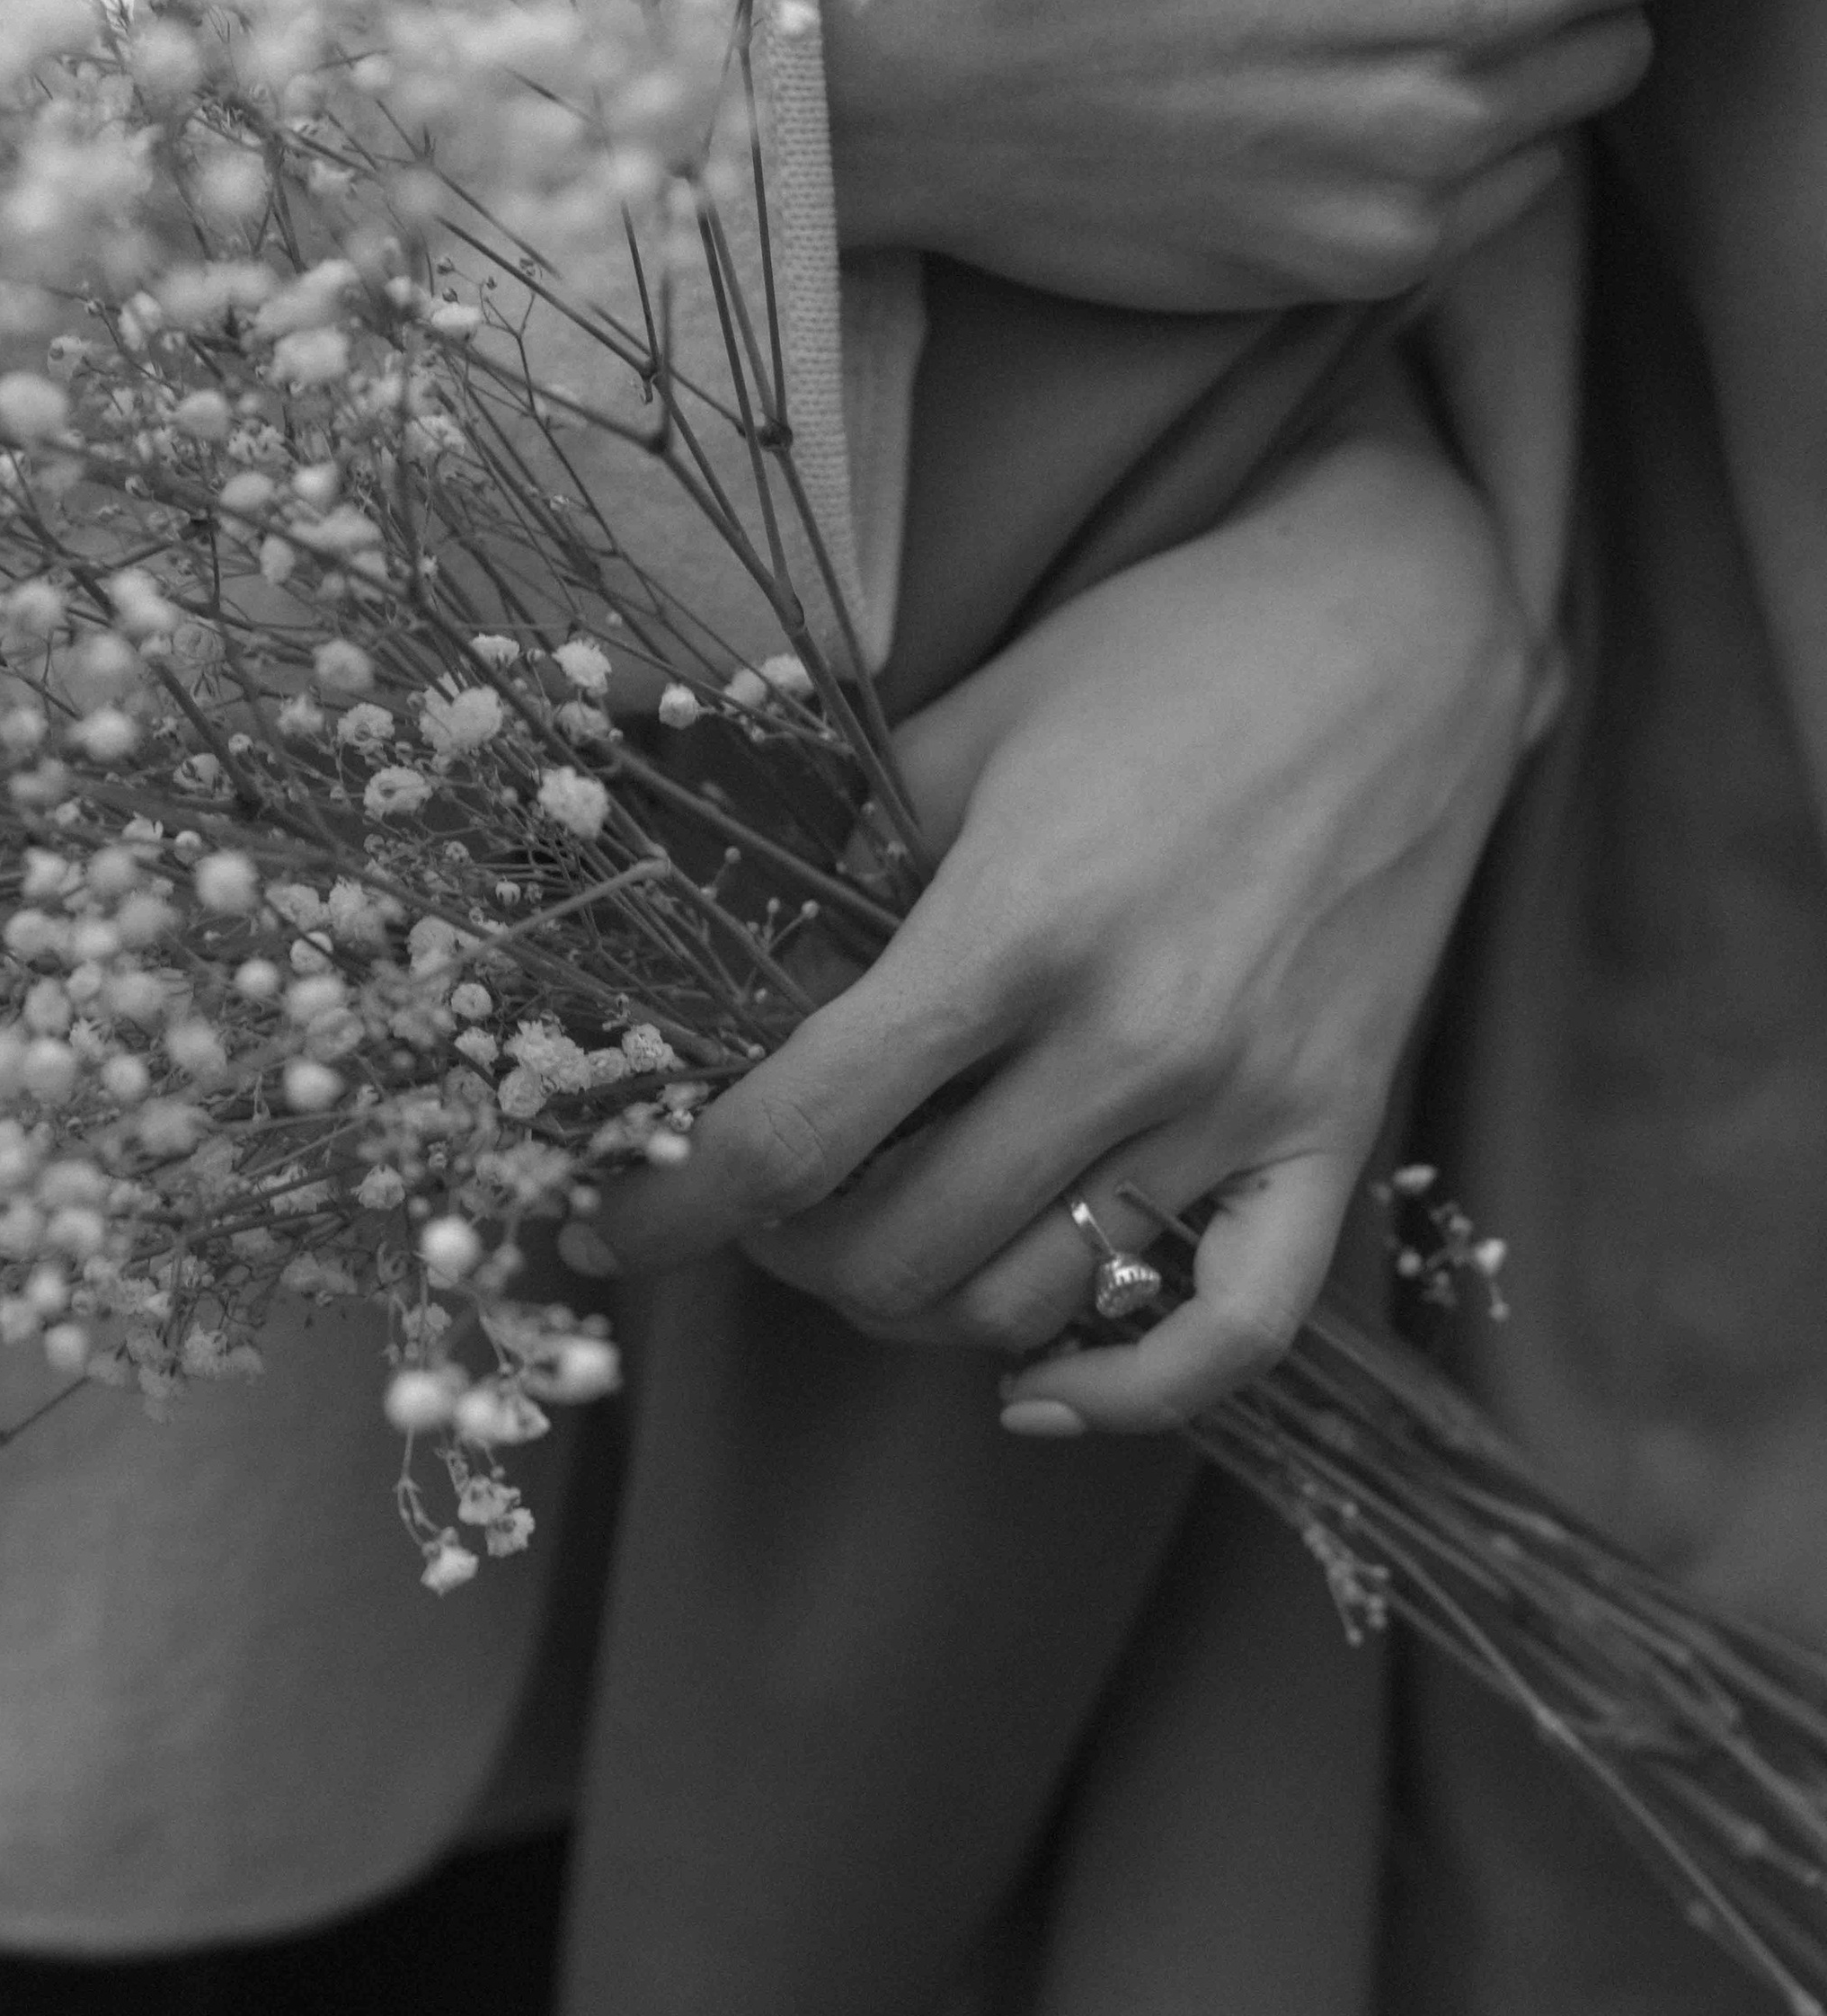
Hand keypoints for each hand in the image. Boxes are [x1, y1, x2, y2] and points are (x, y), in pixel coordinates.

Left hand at [589, 402, 1529, 1427]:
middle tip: (757, 1202)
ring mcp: (1243, 1102)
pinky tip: (1032, 1377)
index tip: (609, 1230)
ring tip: (874, 1241)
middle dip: (786, 1253)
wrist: (1407, 624)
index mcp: (1012, 926)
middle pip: (897, 1253)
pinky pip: (1233, 1332)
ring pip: (1032, 1304)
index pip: (793, 1137)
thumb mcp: (966, 727)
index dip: (674, 1208)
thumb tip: (712, 986)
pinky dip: (1123, 1392)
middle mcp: (1130, 1040)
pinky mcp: (1336, 1134)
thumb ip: (837, 868)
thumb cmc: (1165, 652)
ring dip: (918, 1304)